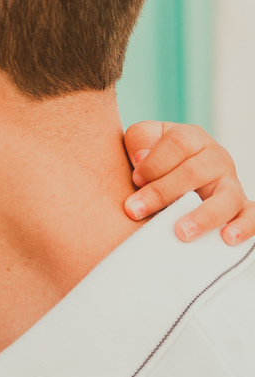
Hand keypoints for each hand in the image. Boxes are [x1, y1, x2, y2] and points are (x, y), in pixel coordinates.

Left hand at [123, 121, 253, 245]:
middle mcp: (216, 158)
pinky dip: (243, 227)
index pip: (178, 143)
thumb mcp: (144, 140)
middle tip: (135, 211)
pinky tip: (227, 238)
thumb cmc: (154, 157)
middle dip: (161, 193)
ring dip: (203, 216)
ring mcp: (231, 183)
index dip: (154, 162)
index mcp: (192, 137)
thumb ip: (140, 140)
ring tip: (181, 232)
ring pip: (225, 197)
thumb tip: (141, 158)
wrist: (173, 174)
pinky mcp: (240, 206)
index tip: (134, 179)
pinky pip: (251, 216)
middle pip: (194, 172)